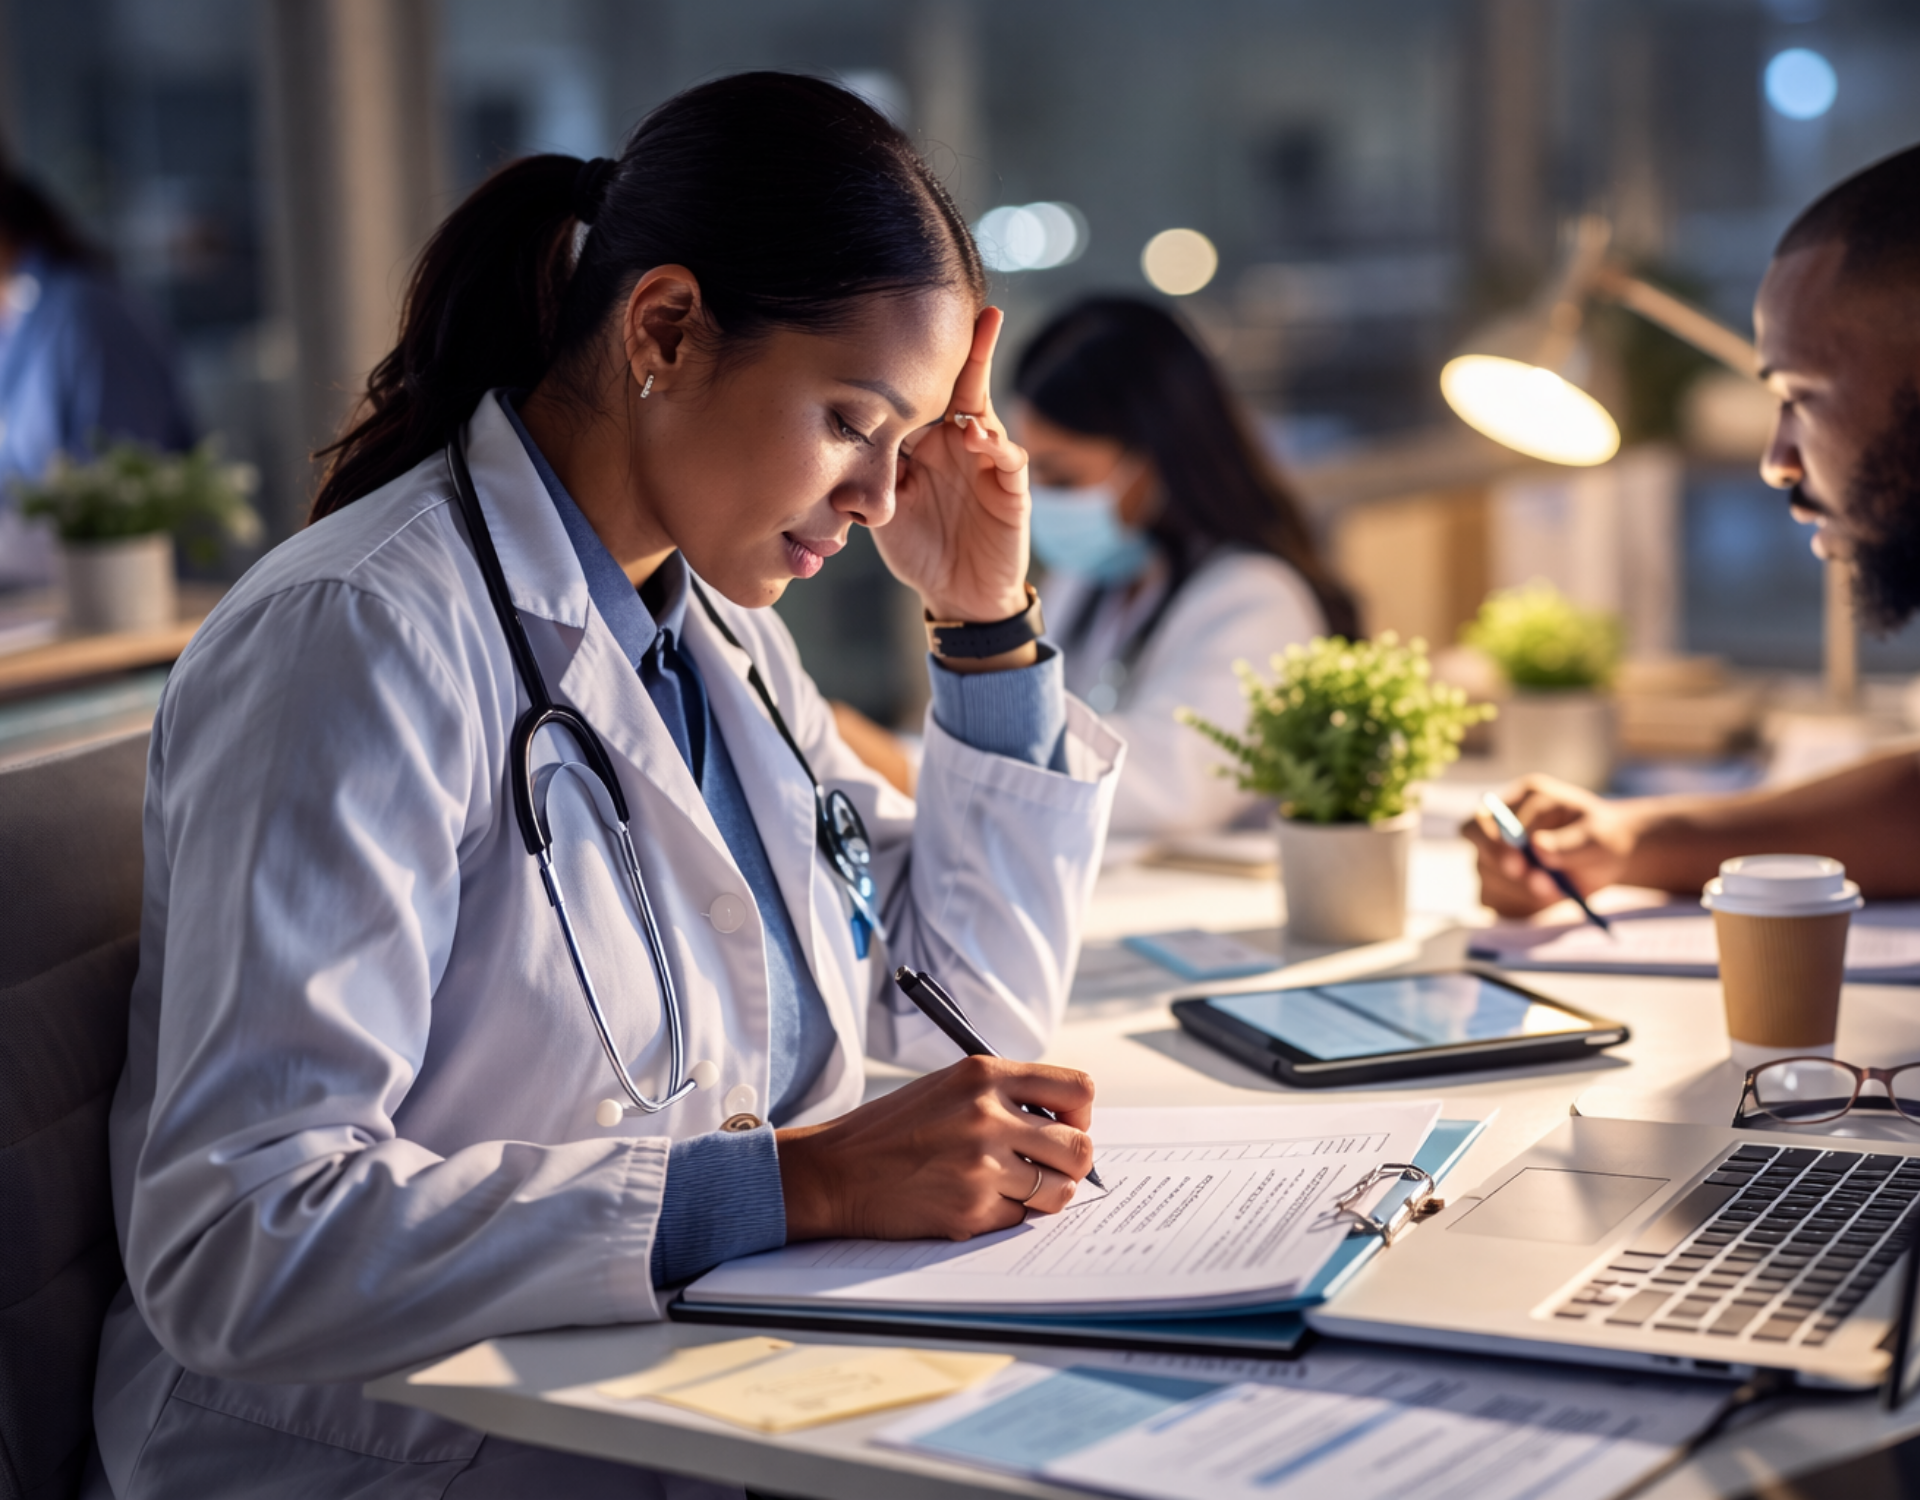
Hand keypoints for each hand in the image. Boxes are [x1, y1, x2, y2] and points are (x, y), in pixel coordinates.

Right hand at [776, 1055, 1094, 1241]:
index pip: (1078, 1089)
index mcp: (984, 1075)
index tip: (1065, 1127)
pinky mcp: (971, 1210)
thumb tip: (1065, 1126)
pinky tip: (969, 1201)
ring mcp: (981, 1166)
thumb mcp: (948, 1087)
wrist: (835, 1172)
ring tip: (1008, 1187)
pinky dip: (1002, 1215)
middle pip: (1080, 1148)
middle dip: (1070, 1164)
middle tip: (1047, 1168)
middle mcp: (987, 1115)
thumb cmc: (892, 1129)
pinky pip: (1019, 1218)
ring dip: (1042, 1195)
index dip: (1080, 1115)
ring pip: (1057, 1191)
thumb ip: (1004, 1095)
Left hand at [873, 306, 1030, 626]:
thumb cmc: (919, 548)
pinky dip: (1000, 448)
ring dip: (982, 395)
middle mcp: (958, 443)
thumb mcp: (883, 511)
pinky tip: (985, 442)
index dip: (916, 363)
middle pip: (961, 388)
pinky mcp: (1012, 489)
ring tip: (963, 390)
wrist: (956, 593)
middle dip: (970, 350)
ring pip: (986, 416)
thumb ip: (867, 479)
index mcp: (924, 443)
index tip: (906, 323)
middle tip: (979, 312)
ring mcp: (987, 462)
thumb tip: (830, 449)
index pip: (919, 395)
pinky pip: (1010, 461)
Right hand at [1463, 775, 1638, 916]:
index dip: (1495, 840)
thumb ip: (1570, 841)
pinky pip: (1494, 901)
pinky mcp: (1502, 885)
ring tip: (1554, 892)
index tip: (1519, 862)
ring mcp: (1497, 856)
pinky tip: (1543, 902)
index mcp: (1521, 799)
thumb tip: (1539, 847)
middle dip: (1501, 867)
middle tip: (1537, 882)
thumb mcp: (1597, 834)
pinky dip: (1516, 906)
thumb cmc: (1602, 836)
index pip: (1485, 818)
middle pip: (1476, 845)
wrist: (1609, 857)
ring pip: (1485, 879)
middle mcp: (1501, 825)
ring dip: (1517, 891)